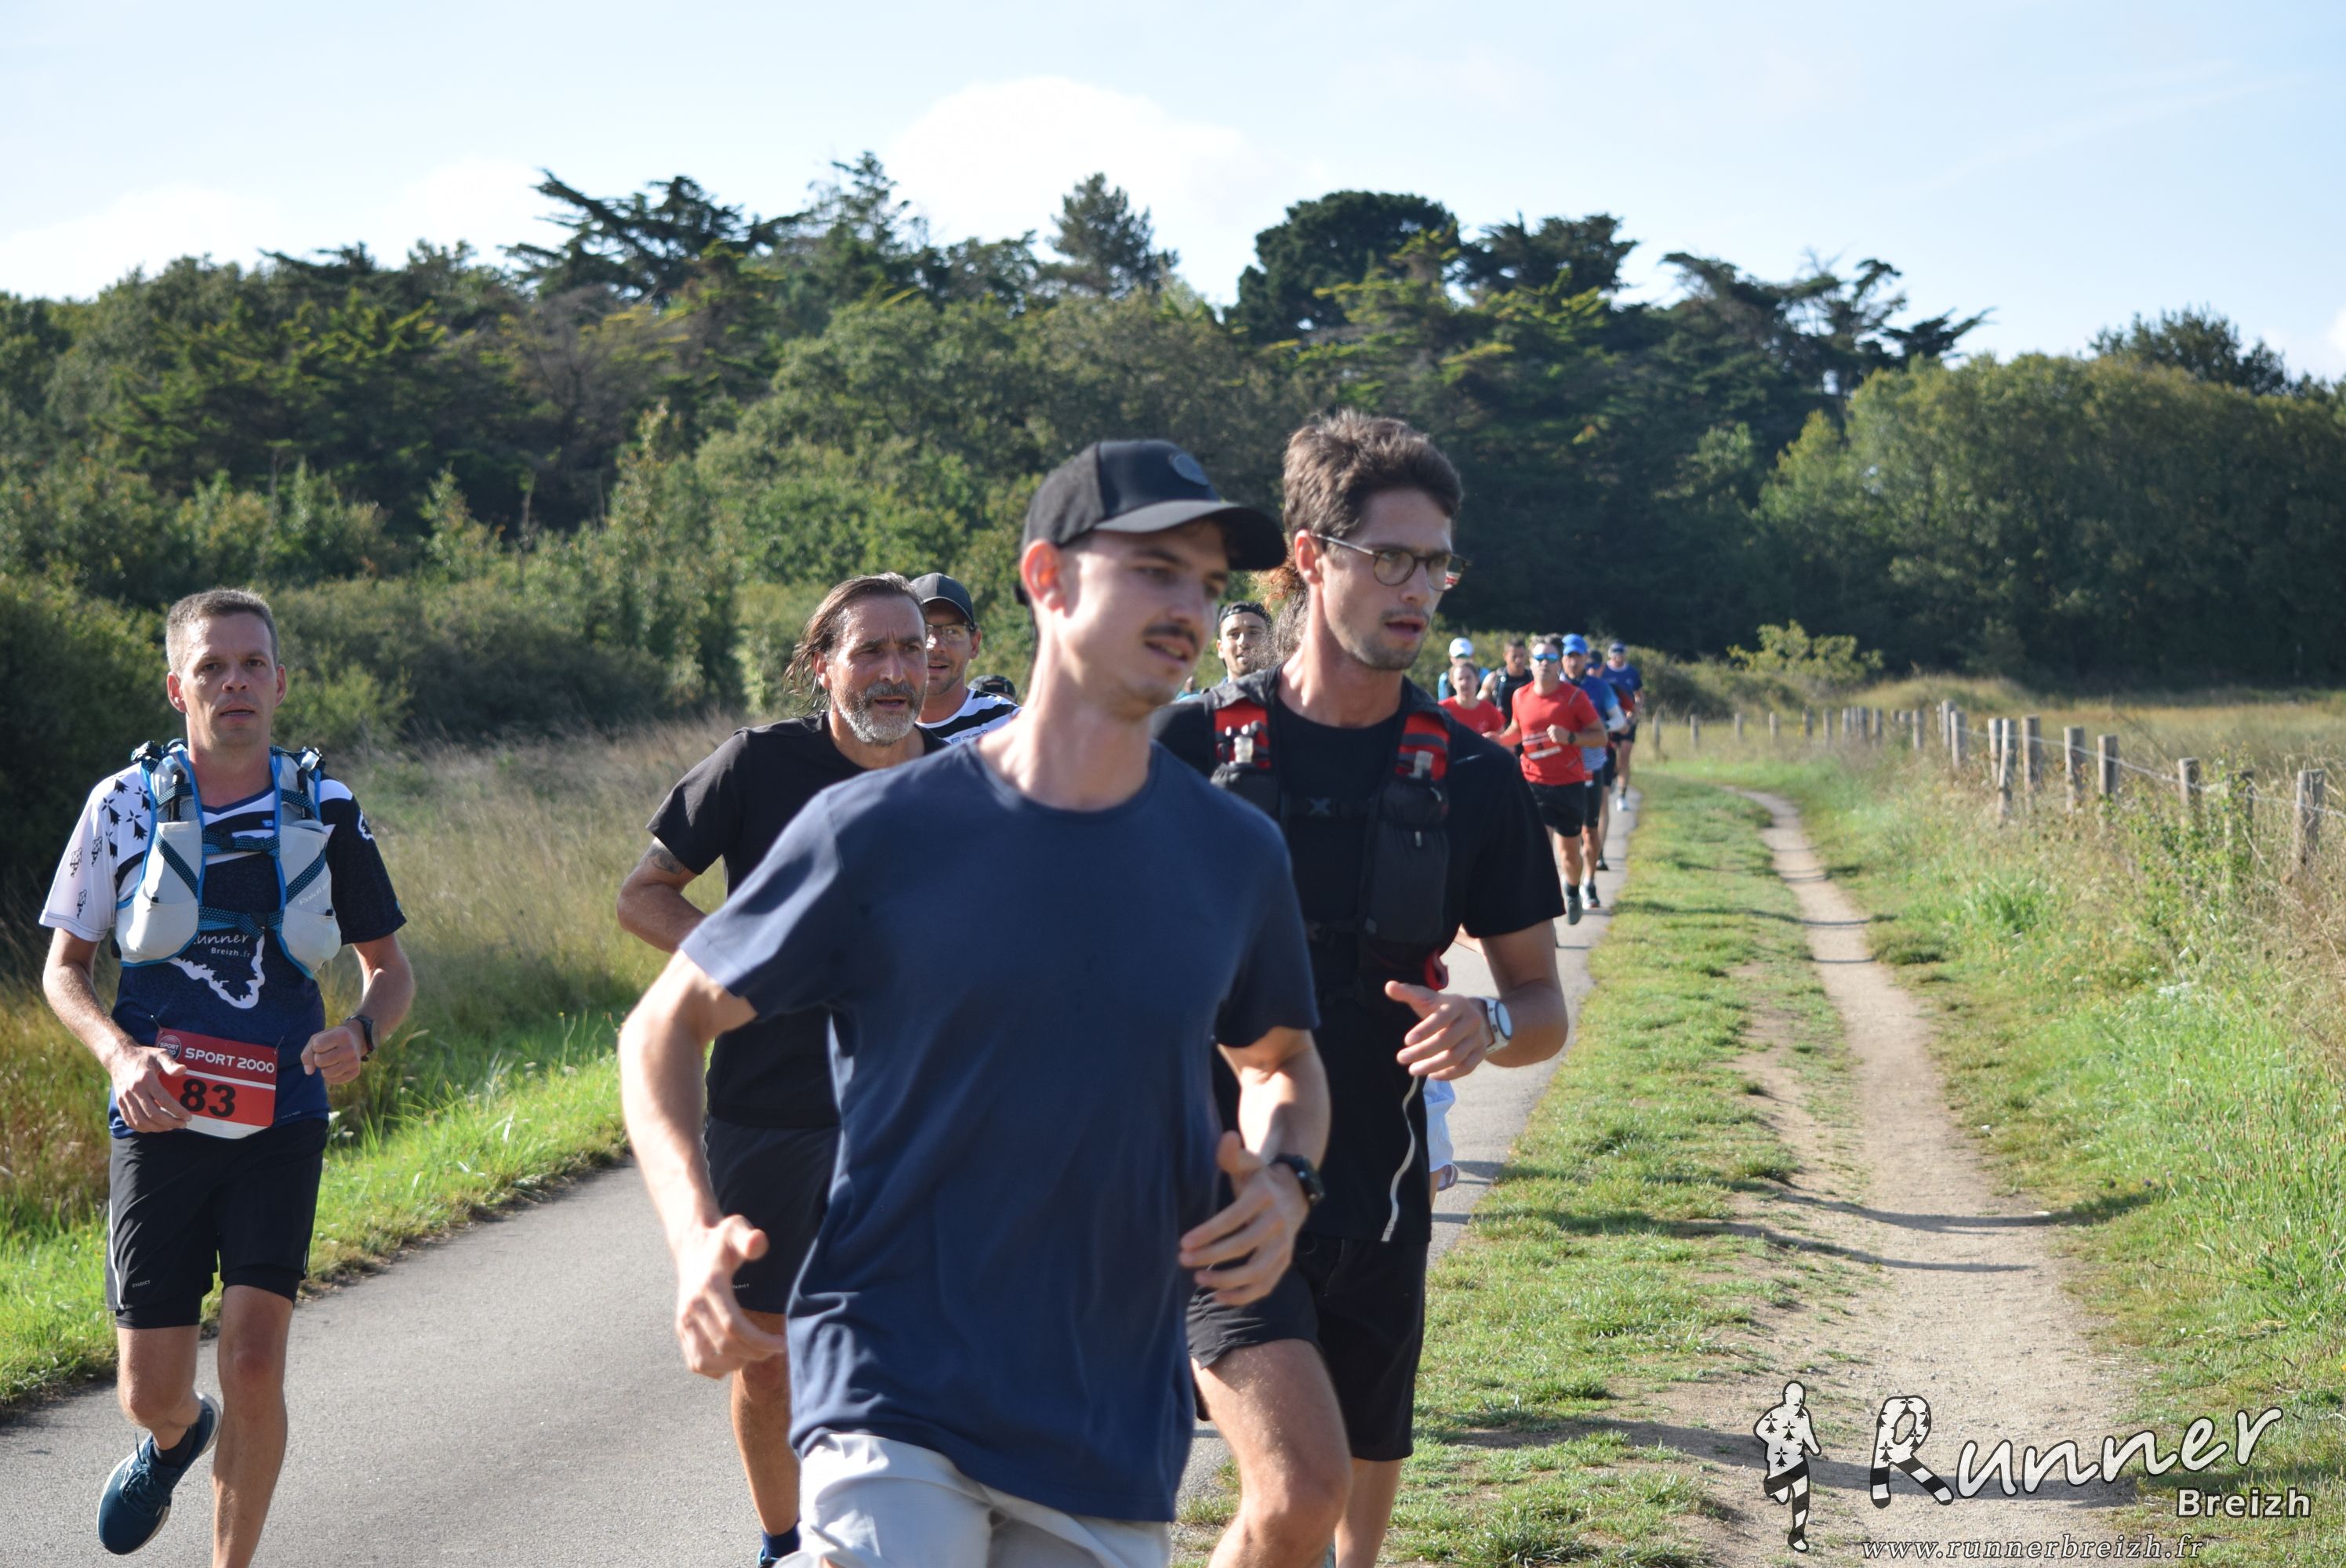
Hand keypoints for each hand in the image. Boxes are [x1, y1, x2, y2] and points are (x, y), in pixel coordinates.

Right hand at [109, 1042, 190, 1131]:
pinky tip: (155, 1127)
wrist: (118, 1057)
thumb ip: (171, 1063)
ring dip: (158, 1128)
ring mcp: (125, 1098)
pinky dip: (143, 1128)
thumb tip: (183, 1070)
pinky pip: (130, 1121)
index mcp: (146, 1079)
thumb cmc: (144, 1056)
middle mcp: (134, 1090)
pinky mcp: (119, 1104)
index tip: (188, 1117)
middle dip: (170, 1122)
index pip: (164, 1100)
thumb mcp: (159, 1054)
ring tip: (171, 1126)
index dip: (177, 1111)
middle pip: (152, 1114)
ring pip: (141, 1121)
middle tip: (183, 1124)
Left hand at [300, 1022, 366, 1085]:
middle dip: (319, 1058)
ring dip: (324, 1068)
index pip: (317, 1046)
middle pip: (319, 1061)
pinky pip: (332, 1080)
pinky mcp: (355, 1072)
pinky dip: (330, 1075)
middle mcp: (350, 1048)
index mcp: (342, 1034)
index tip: (325, 1042)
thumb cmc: (331, 1039)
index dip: (316, 1046)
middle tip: (328, 1052)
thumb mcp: (317, 1039)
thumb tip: (309, 1072)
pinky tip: (337, 1066)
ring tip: (332, 1060)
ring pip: (325, 1073)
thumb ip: (307, 1053)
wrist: (355, 1040)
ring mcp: (355, 1061)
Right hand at [671, 1215, 787, 1377]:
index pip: (734, 1327)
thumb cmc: (722, 1239)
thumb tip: (758, 1242)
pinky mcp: (681, 1329)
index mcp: (709, 1287)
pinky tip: (736, 1358)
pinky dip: (716, 1368)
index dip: (760, 1341)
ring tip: (757, 1353)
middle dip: (755, 1353)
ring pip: (707, 1361)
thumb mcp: (736, 1228)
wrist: (693, 1245)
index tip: (782, 1344)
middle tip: (775, 1349)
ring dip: (736, 1363)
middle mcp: (692, 1308)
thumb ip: (748, 1237)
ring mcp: (683, 1321)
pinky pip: (695, 1362)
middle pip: (725, 1347)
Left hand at [1179, 1132, 1306, 1306]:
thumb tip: (1227, 1138)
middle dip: (1211, 1256)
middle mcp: (1278, 1222)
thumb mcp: (1248, 1163)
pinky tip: (1218, 1297)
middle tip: (1182, 1260)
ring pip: (1257, 1271)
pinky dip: (1244, 1296)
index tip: (1184, 1242)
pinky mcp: (1285, 1262)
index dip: (1209, 1232)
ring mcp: (1284, 1245)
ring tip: (1197, 1280)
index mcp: (1265, 1197)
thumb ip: (1232, 1155)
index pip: (1235, 1218)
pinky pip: (1266, 1285)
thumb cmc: (1259, 1178)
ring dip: (1226, 1280)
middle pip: (1244, 1246)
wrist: (1294, 1192)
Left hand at [1384, 982, 1494, 1079]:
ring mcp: (1478, 1038)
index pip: (1442, 1018)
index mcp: (1457, 1004)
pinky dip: (1449, 1074)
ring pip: (1456, 1057)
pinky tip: (1431, 1076)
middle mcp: (1471, 1020)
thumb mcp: (1427, 998)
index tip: (1406, 1041)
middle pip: (1447, 1040)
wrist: (1471, 1016)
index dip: (1425, 1030)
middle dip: (1422, 1052)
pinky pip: (1466, 1068)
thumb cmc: (1441, 1008)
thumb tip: (1389, 986)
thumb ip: (1408, 993)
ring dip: (1432, 1066)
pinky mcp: (1481, 1053)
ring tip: (1412, 1070)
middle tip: (1401, 1058)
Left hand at [1546, 724, 1567, 744]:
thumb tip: (1549, 727)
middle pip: (1549, 734)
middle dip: (1552, 735)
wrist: (1570, 736)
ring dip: (1554, 738)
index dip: (1550, 731)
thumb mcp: (1560, 727)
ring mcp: (1554, 735)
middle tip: (1558, 735)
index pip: (1548, 730)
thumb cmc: (1565, 732)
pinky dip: (1556, 740)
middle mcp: (1553, 730)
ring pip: (1551, 737)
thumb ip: (1554, 727)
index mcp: (1554, 727)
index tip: (1553, 733)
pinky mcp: (1555, 739)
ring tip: (1559, 737)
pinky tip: (1560, 739)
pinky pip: (1553, 740)